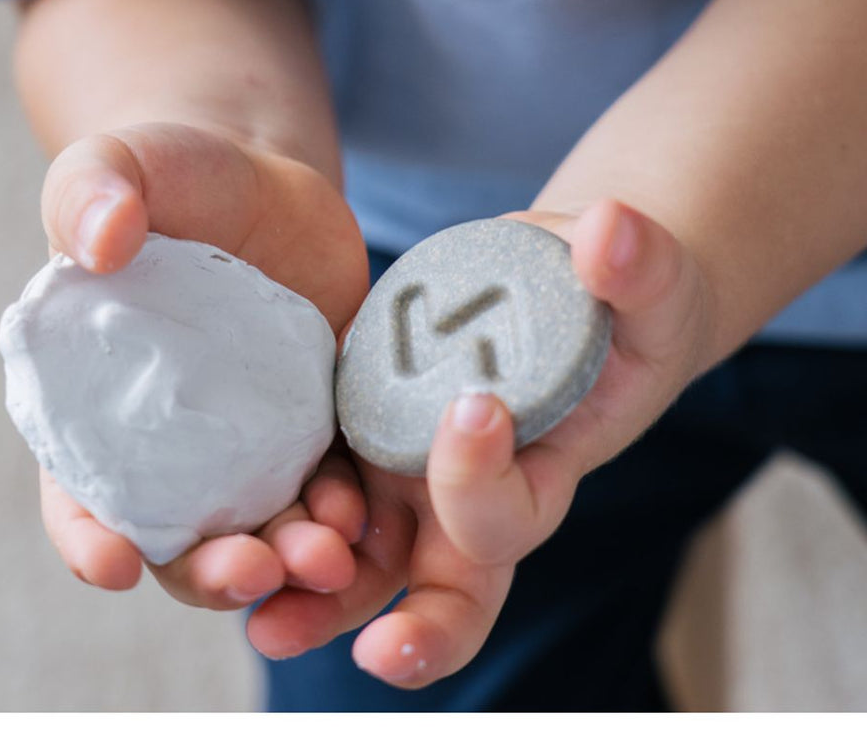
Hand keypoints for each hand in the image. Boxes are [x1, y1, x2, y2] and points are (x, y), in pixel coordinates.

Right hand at [35, 121, 370, 606]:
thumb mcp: (121, 165)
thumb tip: (97, 241)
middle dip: (211, 571)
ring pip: (264, 530)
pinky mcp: (314, 427)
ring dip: (291, 558)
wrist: (267, 184)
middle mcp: (171, 444)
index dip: (86, 535)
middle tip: (254, 569)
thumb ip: (92, 190)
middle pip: (181, 538)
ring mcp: (248, 443)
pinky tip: (368, 512)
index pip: (78, 490)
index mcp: (99, 404)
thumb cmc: (176, 178)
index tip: (114, 561)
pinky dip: (346, 511)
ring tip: (328, 553)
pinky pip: (329, 485)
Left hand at [244, 199, 713, 686]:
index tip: (475, 407)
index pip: (509, 514)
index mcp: (541, 471)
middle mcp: (471, 486)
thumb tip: (606, 231)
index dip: (484, 482)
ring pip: (364, 551)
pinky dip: (285, 505)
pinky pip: (321, 474)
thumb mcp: (646, 281)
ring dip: (319, 592)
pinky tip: (234, 518)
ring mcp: (410, 458)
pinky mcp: (365, 417)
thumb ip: (635, 266)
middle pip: (442, 580)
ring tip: (265, 618)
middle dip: (413, 625)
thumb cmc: (621, 299)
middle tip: (377, 650)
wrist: (569, 285)